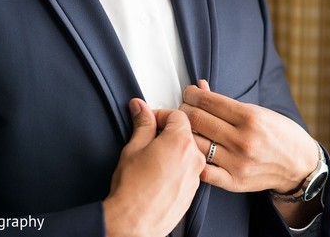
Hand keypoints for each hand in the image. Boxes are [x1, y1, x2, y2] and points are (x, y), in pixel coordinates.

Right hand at [103, 99, 204, 236]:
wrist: (135, 221)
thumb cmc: (133, 189)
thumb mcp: (133, 147)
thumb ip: (142, 124)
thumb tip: (141, 108)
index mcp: (180, 142)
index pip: (177, 114)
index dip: (160, 114)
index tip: (149, 119)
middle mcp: (194, 157)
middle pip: (185, 132)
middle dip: (166, 132)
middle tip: (148, 138)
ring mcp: (196, 175)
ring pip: (187, 151)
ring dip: (172, 149)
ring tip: (152, 159)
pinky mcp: (193, 189)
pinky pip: (188, 169)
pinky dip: (176, 166)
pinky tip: (158, 174)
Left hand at [180, 81, 317, 194]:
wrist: (300, 165)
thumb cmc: (279, 134)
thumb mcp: (257, 111)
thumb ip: (226, 102)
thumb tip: (200, 87)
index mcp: (250, 117)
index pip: (206, 101)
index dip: (191, 94)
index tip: (189, 93)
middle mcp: (243, 140)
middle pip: (196, 120)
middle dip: (184, 109)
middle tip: (184, 108)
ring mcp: (237, 163)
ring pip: (195, 143)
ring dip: (185, 133)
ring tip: (186, 128)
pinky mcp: (234, 182)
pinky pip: (202, 170)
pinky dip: (193, 158)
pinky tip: (195, 150)